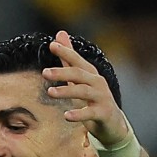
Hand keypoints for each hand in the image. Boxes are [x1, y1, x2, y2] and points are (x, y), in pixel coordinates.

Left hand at [41, 31, 128, 146]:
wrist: (112, 123)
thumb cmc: (93, 99)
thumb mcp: (80, 78)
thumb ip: (69, 58)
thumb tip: (59, 33)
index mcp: (90, 74)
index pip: (77, 60)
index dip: (66, 51)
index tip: (51, 45)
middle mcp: (97, 83)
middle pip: (79, 74)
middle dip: (62, 73)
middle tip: (44, 72)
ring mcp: (102, 98)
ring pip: (84, 92)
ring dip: (67, 91)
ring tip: (50, 92)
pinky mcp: (103, 113)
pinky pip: (90, 113)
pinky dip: (79, 114)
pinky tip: (66, 116)